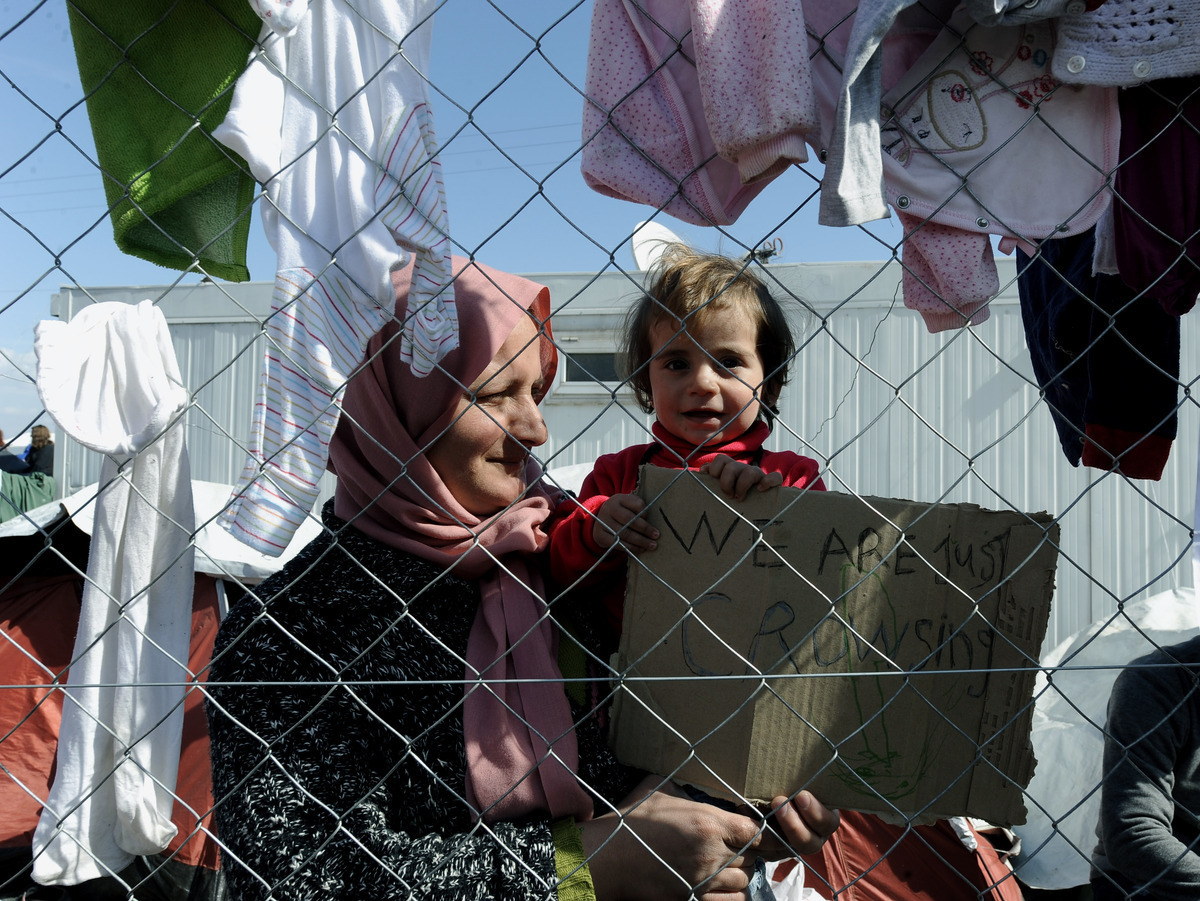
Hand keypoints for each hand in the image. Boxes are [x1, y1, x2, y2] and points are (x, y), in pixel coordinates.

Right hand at [580, 777, 838, 900]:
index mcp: (708, 823)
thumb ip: (683, 788)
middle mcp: (712, 854)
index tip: (747, 829)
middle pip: (751, 858)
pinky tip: (717, 886)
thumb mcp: (657, 788)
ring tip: (723, 867)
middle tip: (730, 847)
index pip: (755, 831)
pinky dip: (729, 895)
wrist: (607, 858)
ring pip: (742, 882)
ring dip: (736, 874)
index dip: (756, 830)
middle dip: (744, 852)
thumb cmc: (631, 821)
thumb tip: (693, 786)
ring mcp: (703, 882)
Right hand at [593, 493, 658, 552]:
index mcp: (619, 498)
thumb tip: (652, 526)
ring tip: (652, 545)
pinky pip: (618, 544)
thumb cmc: (622, 512)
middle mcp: (609, 508)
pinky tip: (641, 549)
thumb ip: (639, 510)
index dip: (645, 513)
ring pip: (624, 533)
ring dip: (640, 541)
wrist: (600, 520)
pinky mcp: (600, 535)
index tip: (652, 520)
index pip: (637, 504)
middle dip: (645, 529)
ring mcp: (603, 522)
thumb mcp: (629, 505)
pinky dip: (631, 548)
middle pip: (629, 519)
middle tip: (656, 536)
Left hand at [701, 455, 782, 499]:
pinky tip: (760, 489)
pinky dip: (767, 482)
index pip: (720, 459)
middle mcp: (743, 469)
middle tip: (727, 495)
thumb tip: (700, 472)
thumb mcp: (720, 489)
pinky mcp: (771, 483)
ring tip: (739, 498)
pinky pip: (774, 477)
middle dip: (725, 482)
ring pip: (749, 471)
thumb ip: (710, 480)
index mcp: (730, 468)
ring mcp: (757, 475)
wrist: (757, 507)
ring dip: (742, 486)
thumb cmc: (734, 497)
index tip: (712, 482)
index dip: (714, 469)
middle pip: (731, 466)